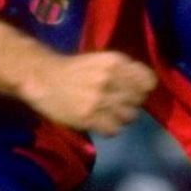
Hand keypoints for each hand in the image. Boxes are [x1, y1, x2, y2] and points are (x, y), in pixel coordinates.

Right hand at [18, 50, 156, 135]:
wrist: (42, 78)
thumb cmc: (73, 69)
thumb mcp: (101, 61)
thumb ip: (123, 71)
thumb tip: (146, 87)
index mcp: (114, 61)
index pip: (148, 80)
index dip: (143, 87)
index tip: (135, 90)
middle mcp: (109, 79)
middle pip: (139, 100)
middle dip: (132, 103)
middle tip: (117, 102)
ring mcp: (98, 99)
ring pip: (130, 116)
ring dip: (121, 117)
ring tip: (108, 113)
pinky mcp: (88, 117)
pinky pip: (114, 129)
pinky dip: (110, 128)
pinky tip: (100, 121)